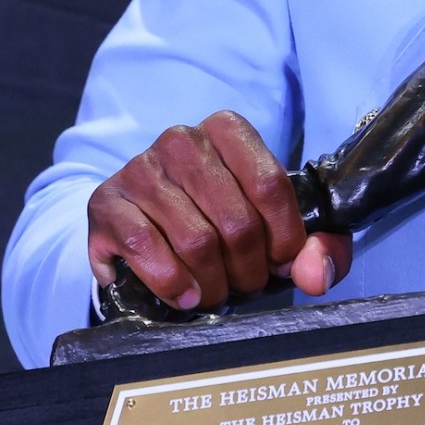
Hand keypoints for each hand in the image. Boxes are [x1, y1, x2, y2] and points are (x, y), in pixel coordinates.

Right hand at [87, 110, 352, 311]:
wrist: (144, 220)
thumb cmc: (222, 220)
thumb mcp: (279, 226)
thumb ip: (317, 247)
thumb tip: (316, 275)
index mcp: (228, 130)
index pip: (270, 185)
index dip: (284, 237)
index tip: (281, 264)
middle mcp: (182, 140)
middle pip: (236, 221)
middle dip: (248, 269)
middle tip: (244, 286)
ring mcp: (140, 169)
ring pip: (196, 242)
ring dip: (212, 285)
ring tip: (214, 293)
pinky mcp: (107, 203)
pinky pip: (146, 250)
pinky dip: (171, 283)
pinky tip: (181, 295)